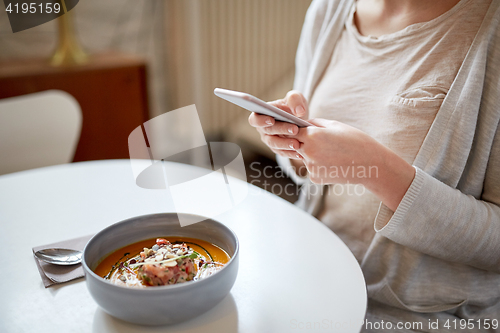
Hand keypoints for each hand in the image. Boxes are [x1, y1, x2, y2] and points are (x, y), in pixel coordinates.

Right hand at [248, 91, 307, 159]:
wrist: (301, 120)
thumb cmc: (293, 107)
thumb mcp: (295, 98)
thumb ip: (295, 99)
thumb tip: (299, 111)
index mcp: (262, 114)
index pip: (255, 119)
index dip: (261, 120)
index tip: (271, 120)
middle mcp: (263, 129)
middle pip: (268, 131)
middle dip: (281, 130)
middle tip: (295, 129)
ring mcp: (270, 140)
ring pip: (274, 144)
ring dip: (285, 144)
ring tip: (297, 144)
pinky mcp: (278, 149)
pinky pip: (283, 153)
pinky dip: (291, 153)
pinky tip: (300, 153)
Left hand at [295, 118, 414, 210]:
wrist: (370, 164)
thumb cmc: (355, 141)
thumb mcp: (335, 125)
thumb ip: (316, 123)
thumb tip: (303, 123)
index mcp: (312, 135)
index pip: (295, 130)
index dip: (300, 130)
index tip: (305, 130)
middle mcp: (307, 151)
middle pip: (297, 144)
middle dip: (305, 142)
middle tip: (322, 143)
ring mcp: (310, 166)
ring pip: (305, 157)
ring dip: (313, 155)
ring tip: (332, 153)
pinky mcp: (314, 177)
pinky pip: (312, 168)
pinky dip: (319, 166)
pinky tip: (334, 164)